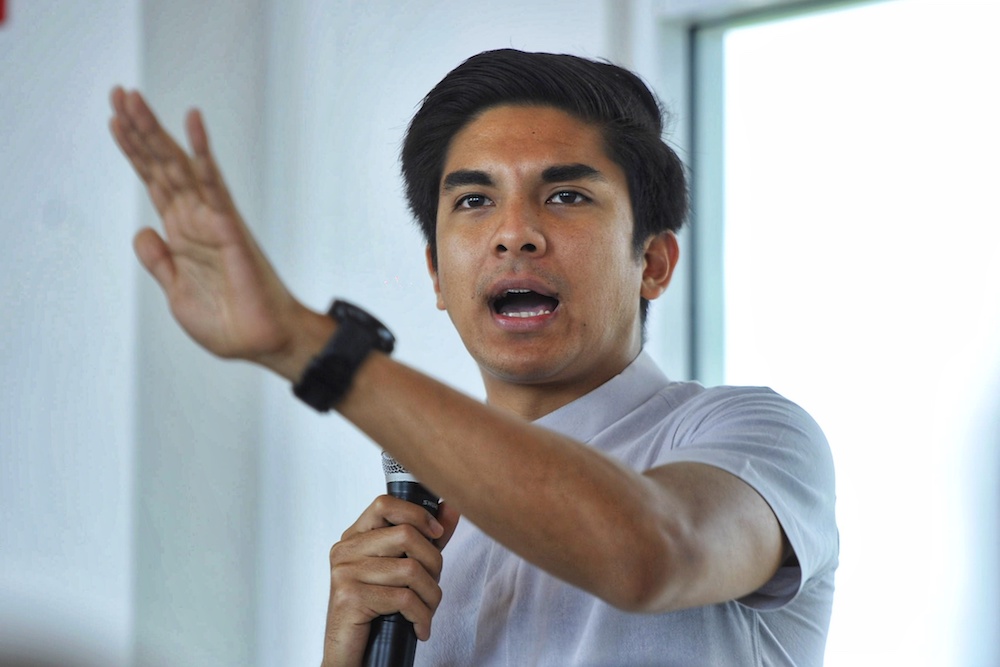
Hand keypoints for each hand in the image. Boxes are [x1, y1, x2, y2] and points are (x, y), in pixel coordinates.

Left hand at [109, 88, 322, 377]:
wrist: (262, 342)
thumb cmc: (229, 322)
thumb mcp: (176, 294)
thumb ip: (160, 262)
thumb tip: (142, 232)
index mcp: (182, 235)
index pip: (154, 182)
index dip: (134, 152)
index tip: (115, 120)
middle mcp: (196, 219)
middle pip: (162, 165)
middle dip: (139, 130)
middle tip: (120, 93)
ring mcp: (212, 220)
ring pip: (180, 166)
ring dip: (156, 132)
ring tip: (135, 99)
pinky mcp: (229, 227)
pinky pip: (214, 184)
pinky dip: (203, 153)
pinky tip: (193, 124)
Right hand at [322, 496, 459, 666]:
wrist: (350, 654)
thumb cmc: (376, 610)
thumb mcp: (402, 569)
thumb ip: (424, 538)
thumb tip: (450, 508)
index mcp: (355, 537)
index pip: (385, 504)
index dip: (418, 514)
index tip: (437, 534)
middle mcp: (346, 550)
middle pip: (406, 535)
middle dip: (434, 563)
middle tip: (433, 585)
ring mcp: (345, 573)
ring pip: (410, 569)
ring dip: (431, 596)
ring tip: (428, 610)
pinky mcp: (350, 598)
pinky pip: (403, 598)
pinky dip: (421, 616)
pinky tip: (420, 627)